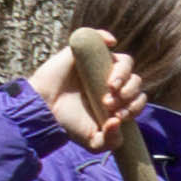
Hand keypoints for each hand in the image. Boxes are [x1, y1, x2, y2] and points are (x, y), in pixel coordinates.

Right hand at [32, 35, 145, 155]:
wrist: (43, 110)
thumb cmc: (67, 124)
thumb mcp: (92, 142)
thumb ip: (110, 141)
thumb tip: (119, 122)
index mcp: (118, 100)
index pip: (138, 98)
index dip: (134, 105)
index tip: (118, 115)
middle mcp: (112, 82)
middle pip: (134, 80)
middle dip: (128, 93)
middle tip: (108, 103)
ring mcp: (99, 66)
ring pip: (125, 62)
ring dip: (123, 74)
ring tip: (110, 87)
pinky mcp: (84, 53)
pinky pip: (100, 38)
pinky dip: (107, 37)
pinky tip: (111, 45)